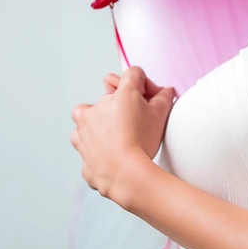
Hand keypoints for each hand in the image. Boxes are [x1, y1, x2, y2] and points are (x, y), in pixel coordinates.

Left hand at [70, 66, 177, 202]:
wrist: (126, 174)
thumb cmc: (143, 141)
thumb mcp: (161, 114)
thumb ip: (165, 97)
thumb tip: (166, 91)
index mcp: (119, 94)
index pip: (133, 74)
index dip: (145, 84)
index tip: (151, 98)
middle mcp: (97, 107)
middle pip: (110, 94)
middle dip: (123, 103)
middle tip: (138, 118)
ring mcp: (84, 129)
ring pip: (87, 116)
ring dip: (100, 121)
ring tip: (117, 133)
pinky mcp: (81, 150)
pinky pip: (85, 142)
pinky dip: (94, 144)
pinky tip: (108, 150)